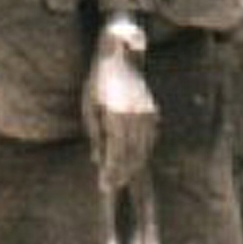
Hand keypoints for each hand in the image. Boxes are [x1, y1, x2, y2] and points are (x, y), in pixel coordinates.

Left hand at [81, 28, 156, 192]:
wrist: (121, 57)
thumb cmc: (99, 82)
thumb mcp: (89, 107)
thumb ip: (95, 135)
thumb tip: (97, 160)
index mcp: (116, 114)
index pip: (116, 152)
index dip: (111, 172)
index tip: (105, 186)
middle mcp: (134, 116)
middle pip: (131, 154)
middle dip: (121, 173)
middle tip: (111, 186)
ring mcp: (147, 114)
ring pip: (142, 148)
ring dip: (132, 166)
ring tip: (121, 178)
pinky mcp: (152, 112)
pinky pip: (148, 139)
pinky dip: (141, 152)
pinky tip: (134, 161)